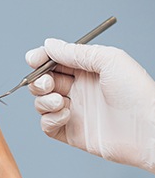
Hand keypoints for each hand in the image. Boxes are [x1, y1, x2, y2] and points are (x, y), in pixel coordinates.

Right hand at [26, 38, 154, 171]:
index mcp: (87, 70)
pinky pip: (47, 125)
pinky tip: (66, 115)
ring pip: (41, 103)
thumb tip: (49, 45)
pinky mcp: (70, 132)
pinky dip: (50, 119)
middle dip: (39, 81)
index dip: (41, 60)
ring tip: (60, 102)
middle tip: (48, 84)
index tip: (33, 60)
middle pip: (43, 82)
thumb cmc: (136, 93)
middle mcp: (78, 90)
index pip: (55, 62)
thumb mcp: (108, 60)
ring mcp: (73, 112)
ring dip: (44, 101)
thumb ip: (76, 52)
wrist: (146, 129)